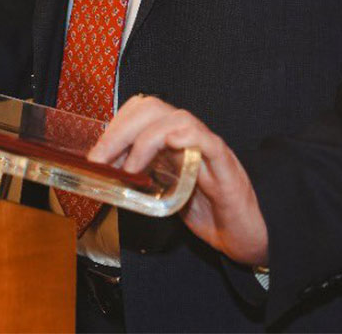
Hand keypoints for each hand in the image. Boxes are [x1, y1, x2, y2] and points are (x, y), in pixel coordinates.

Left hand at [88, 95, 269, 266]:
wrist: (245, 234)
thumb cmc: (208, 212)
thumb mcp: (165, 194)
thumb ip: (142, 179)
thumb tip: (107, 174)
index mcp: (173, 139)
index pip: (141, 111)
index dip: (115, 126)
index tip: (96, 155)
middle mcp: (190, 136)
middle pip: (154, 108)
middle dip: (121, 130)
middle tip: (101, 159)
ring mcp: (209, 148)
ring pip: (178, 119)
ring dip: (146, 139)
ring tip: (130, 167)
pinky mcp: (226, 166)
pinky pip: (208, 141)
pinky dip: (187, 138)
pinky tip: (172, 145)